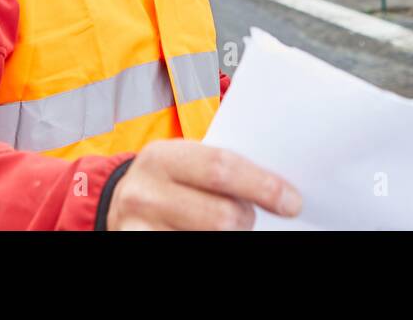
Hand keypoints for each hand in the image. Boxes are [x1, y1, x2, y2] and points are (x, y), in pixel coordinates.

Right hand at [106, 140, 301, 229]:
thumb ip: (220, 168)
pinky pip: (190, 254)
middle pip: (221, 217)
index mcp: (161, 157)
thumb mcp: (185, 162)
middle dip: (247, 220)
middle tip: (249, 218)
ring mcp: (138, 229)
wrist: (120, 205)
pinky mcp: (136, 248)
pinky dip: (209, 247)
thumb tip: (278, 190)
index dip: (262, 186)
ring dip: (231, 240)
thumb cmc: (169, 181)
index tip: (292, 202)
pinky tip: (211, 238)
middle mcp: (144, 193)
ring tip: (228, 228)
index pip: (221, 169)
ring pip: (210, 242)